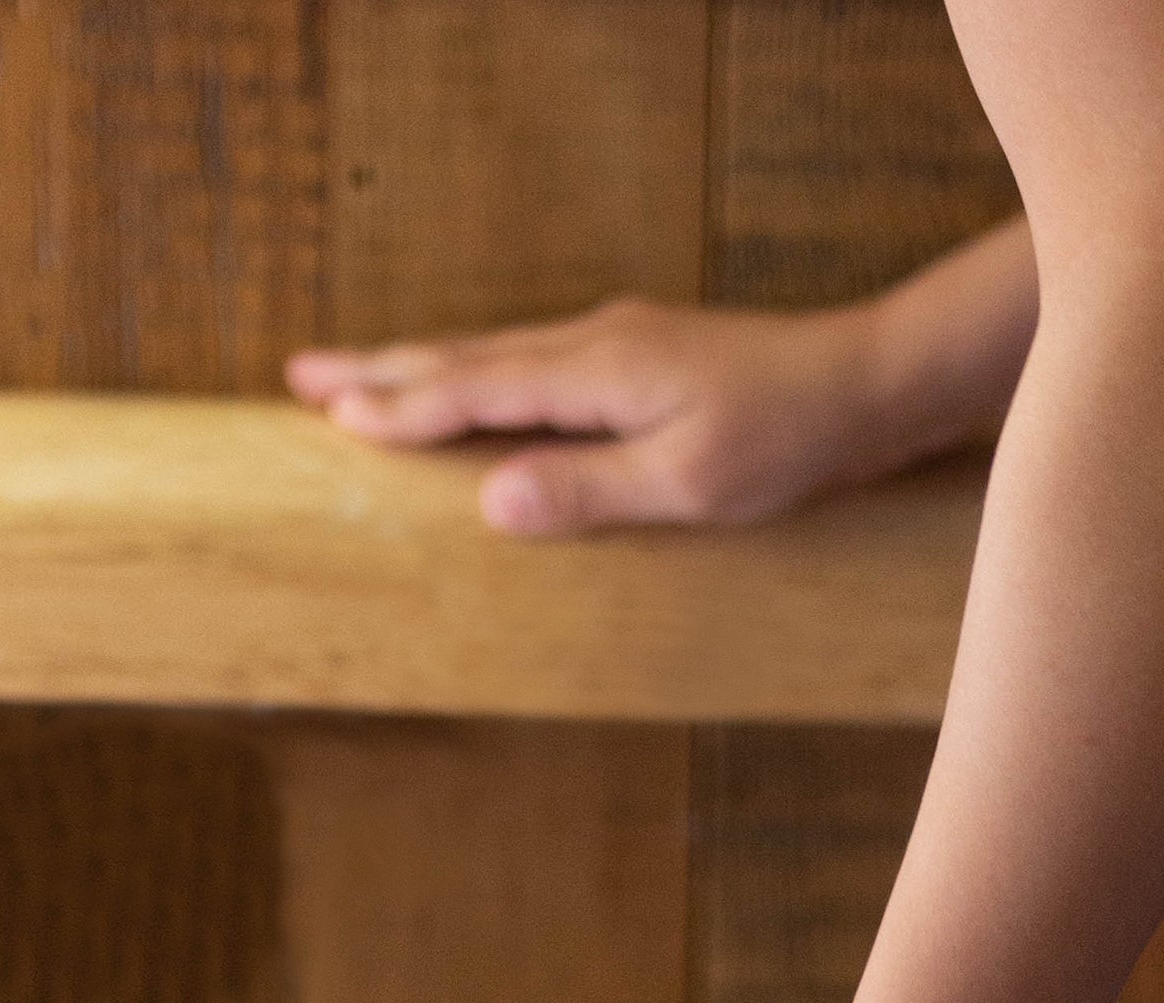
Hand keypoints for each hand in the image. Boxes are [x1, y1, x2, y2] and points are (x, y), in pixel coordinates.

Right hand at [285, 297, 886, 536]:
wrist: (863, 385)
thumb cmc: (786, 443)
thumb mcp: (690, 484)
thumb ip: (589, 490)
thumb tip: (490, 501)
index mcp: (597, 373)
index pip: (475, 392)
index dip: (401, 409)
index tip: (332, 419)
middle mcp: (593, 342)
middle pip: (465, 355)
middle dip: (380, 369)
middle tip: (300, 377)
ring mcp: (614, 340)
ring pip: (492, 352)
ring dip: (419, 365)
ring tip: (356, 377)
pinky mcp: (635, 352)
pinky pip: (528, 361)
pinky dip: (475, 372)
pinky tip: (467, 386)